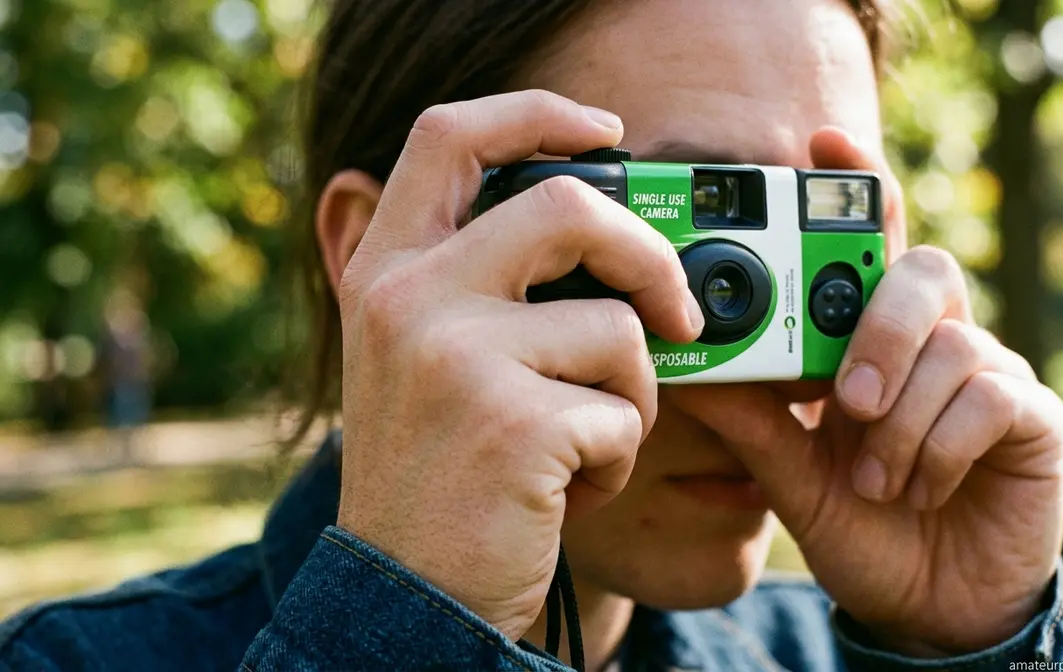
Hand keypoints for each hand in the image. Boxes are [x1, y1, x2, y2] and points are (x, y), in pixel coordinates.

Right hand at [335, 90, 702, 638]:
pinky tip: (571, 489)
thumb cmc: (436, 473)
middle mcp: (409, 300)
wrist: (404, 596)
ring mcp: (455, 359)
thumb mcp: (423, 358)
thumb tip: (606, 229)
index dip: (536, 114)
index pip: (452, 136)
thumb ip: (480, 283)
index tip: (605, 130)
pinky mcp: (512, 424)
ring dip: (631, 395)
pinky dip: (619, 457)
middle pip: (569, 209)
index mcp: (387, 272)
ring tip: (584, 444)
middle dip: (648, 256)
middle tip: (675, 310)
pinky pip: (624, 412)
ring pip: (616, 329)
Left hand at [670, 128, 1062, 653]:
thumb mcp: (793, 476)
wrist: (928, 606)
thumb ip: (755, 423)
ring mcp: (989, 373)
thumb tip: (691, 370)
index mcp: (871, 341)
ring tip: (878, 479)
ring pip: (953, 343)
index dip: (855, 185)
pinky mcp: (1032, 416)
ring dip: (901, 421)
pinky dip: (941, 449)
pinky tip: (921, 489)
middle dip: (879, 328)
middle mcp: (933, 341)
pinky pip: (991, 397)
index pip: (868, 246)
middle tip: (846, 400)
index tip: (820, 139)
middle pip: (923, 271)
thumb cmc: (863, 526)